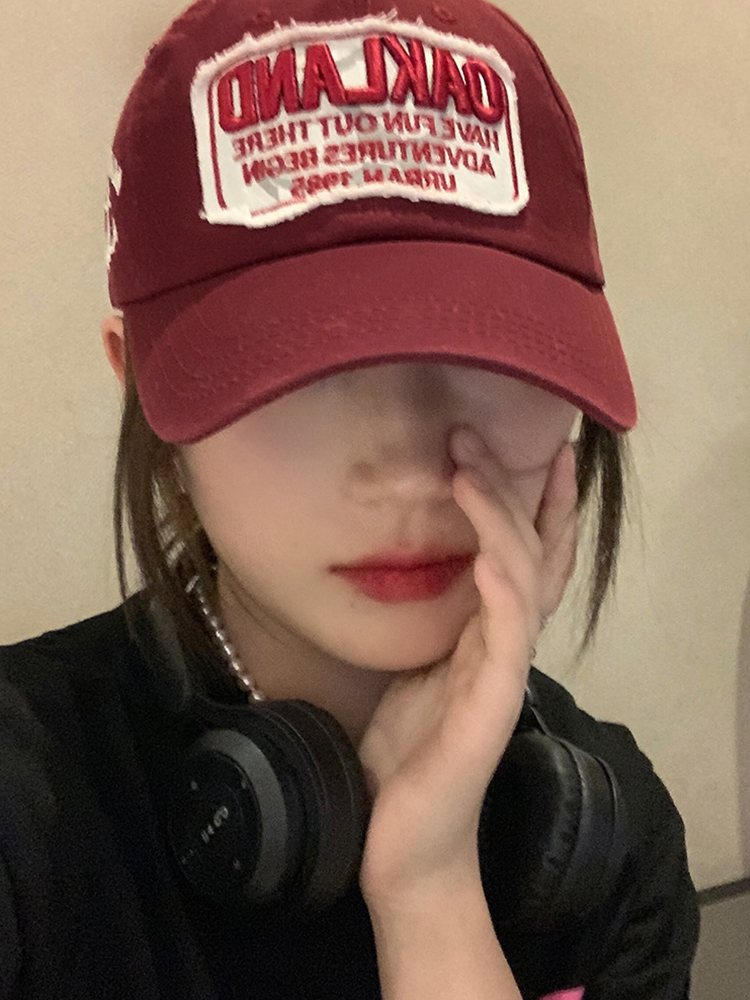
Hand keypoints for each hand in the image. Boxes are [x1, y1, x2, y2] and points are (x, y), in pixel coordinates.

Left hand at [358, 427, 577, 905]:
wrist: (404, 843)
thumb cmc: (405, 757)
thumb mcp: (410, 668)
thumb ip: (426, 620)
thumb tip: (404, 562)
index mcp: (487, 634)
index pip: (528, 556)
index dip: (538, 502)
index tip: (537, 446)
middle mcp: (505, 644)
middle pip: (532, 552)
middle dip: (514, 489)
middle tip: (478, 433)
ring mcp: (503, 672)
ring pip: (522, 579)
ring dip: (499, 519)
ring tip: (470, 469)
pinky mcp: (491, 705)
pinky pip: (507, 634)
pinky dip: (501, 585)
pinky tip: (485, 549)